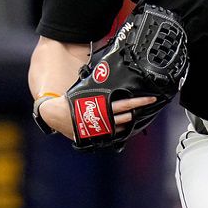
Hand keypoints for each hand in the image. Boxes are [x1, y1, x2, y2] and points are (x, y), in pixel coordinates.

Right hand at [39, 95, 157, 139]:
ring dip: (129, 119)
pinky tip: (125, 124)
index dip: (140, 102)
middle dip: (139, 109)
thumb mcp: (86, 89)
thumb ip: (99, 86)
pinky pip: (114, 134)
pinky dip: (120, 129)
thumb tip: (106, 72)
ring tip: (136, 113)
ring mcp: (102, 129)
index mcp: (103, 105)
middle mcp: (105, 118)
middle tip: (149, 103)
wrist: (56, 115)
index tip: (151, 99)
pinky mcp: (98, 136)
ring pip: (122, 125)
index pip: (127, 103)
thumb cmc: (71, 100)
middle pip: (128, 115)